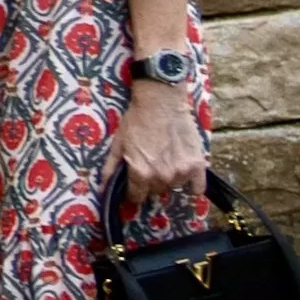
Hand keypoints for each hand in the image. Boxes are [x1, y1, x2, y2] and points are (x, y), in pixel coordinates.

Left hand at [118, 75, 207, 220]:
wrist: (160, 102)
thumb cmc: (136, 121)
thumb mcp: (117, 144)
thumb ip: (110, 169)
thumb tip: (102, 190)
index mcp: (140, 173)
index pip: (136, 197)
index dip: (133, 192)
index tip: (135, 186)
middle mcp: (162, 176)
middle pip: (155, 191)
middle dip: (150, 182)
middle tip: (151, 165)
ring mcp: (181, 171)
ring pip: (174, 186)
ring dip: (170, 179)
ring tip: (166, 161)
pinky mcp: (197, 165)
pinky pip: (198, 188)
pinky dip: (192, 185)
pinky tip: (185, 174)